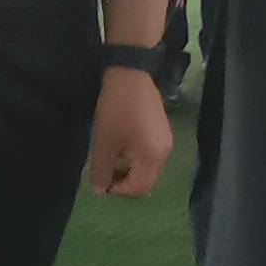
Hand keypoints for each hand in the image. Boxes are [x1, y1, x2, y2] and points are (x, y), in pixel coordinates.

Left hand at [88, 68, 172, 197]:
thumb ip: (102, 169)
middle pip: (147, 181)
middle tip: (106, 172)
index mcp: (152, 158)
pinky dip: (136, 159)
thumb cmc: (117, 109)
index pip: (139, 189)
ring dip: (130, 171)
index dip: (119, 191)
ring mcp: (166, 141)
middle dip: (125, 183)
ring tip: (112, 159)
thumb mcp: (104, 141)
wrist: (131, 74)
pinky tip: (122, 147)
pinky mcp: (162, 131)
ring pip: (149, 169)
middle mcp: (165, 153)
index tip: (101, 180)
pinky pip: (151, 155)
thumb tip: (99, 191)